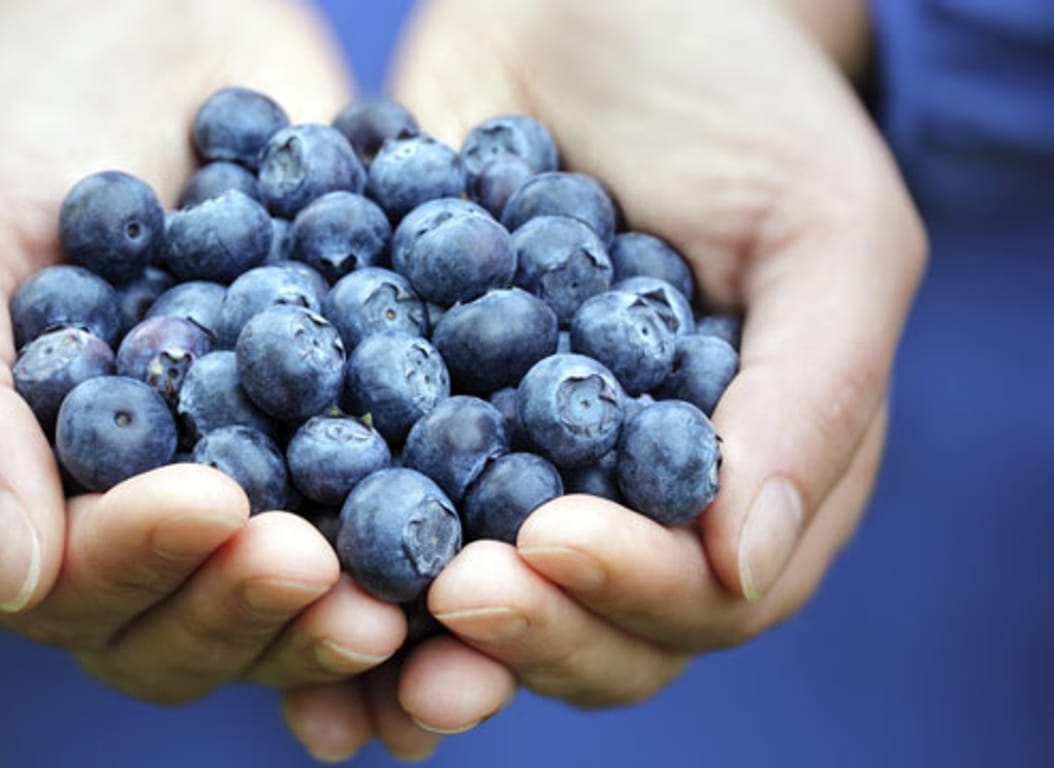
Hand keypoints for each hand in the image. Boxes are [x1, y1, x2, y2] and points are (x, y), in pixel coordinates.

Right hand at [0, 0, 404, 709]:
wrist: (138, 38)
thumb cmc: (10, 137)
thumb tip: (15, 582)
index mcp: (27, 508)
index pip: (76, 587)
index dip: (139, 563)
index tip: (209, 505)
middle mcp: (139, 526)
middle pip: (188, 626)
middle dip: (249, 605)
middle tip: (315, 564)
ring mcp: (248, 489)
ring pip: (291, 598)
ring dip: (343, 610)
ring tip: (400, 584)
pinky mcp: (343, 438)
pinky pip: (385, 510)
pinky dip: (428, 534)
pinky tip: (479, 535)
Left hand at [282, 0, 923, 748]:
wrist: (593, 1)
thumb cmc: (738, 97)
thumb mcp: (823, 227)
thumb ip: (810, 397)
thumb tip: (741, 565)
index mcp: (746, 478)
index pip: (703, 596)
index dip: (629, 592)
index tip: (545, 542)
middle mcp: (627, 495)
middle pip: (586, 626)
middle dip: (521, 632)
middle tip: (445, 601)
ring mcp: (515, 462)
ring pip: (472, 592)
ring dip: (410, 636)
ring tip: (341, 641)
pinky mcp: (416, 412)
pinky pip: (372, 497)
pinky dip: (328, 540)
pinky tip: (275, 555)